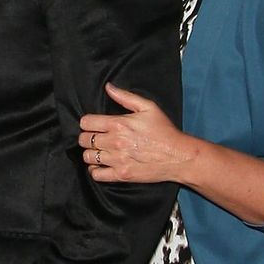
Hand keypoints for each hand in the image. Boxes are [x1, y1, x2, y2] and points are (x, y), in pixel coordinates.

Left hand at [78, 83, 193, 184]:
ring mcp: (117, 160)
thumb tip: (108, 87)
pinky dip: (95, 170)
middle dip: (87, 137)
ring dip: (91, 153)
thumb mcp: (148, 107)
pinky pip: (96, 175)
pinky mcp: (121, 175)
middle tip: (96, 138)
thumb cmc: (164, 131)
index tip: (93, 125)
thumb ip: (125, 96)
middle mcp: (115, 142)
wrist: (178, 156)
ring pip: (88, 157)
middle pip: (84, 140)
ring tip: (99, 151)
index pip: (86, 122)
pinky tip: (102, 165)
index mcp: (118, 124)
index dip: (87, 123)